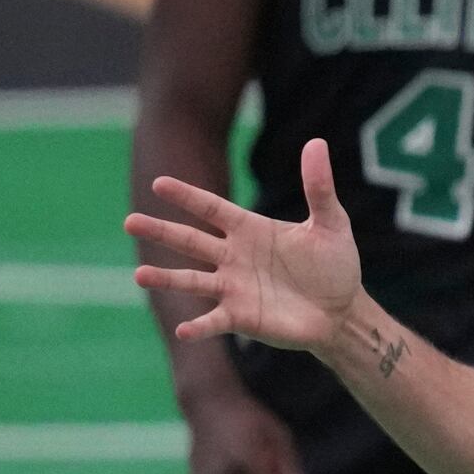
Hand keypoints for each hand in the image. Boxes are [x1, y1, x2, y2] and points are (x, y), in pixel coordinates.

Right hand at [127, 138, 362, 353]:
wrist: (343, 311)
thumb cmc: (335, 265)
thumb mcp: (331, 224)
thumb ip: (318, 188)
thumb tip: (317, 143)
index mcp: (249, 229)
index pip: (211, 208)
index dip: (187, 197)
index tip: (160, 184)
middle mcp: (233, 256)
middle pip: (190, 241)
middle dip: (161, 232)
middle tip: (130, 223)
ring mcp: (235, 288)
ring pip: (193, 280)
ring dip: (167, 278)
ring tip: (140, 277)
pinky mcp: (243, 317)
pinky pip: (215, 320)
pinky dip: (200, 326)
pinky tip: (183, 330)